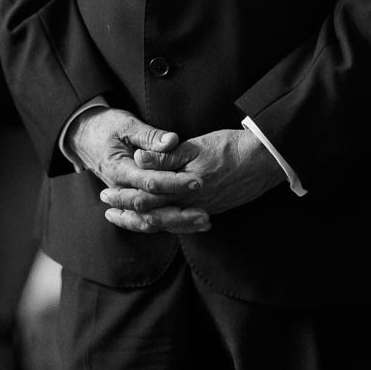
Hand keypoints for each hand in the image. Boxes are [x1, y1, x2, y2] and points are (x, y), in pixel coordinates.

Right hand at [65, 107, 210, 234]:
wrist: (83, 136)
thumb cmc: (107, 127)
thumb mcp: (127, 124)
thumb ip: (149, 135)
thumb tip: (172, 141)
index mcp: (119, 169)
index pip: (149, 182)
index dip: (174, 183)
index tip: (197, 182)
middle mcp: (120, 189)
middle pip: (150, 209)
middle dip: (179, 213)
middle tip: (205, 213)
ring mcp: (124, 197)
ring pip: (149, 220)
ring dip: (177, 223)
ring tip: (204, 222)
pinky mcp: (130, 200)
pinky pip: (148, 218)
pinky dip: (169, 223)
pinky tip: (190, 224)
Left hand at [100, 128, 284, 235]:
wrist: (264, 161)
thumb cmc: (229, 148)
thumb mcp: (194, 146)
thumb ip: (165, 156)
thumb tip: (139, 159)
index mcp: (183, 188)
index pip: (145, 198)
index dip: (123, 197)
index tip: (106, 195)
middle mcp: (191, 205)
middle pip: (152, 217)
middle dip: (128, 215)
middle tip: (108, 212)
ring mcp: (202, 210)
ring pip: (166, 224)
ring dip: (144, 222)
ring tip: (126, 219)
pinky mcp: (211, 209)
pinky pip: (181, 222)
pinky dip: (164, 223)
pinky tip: (158, 221)